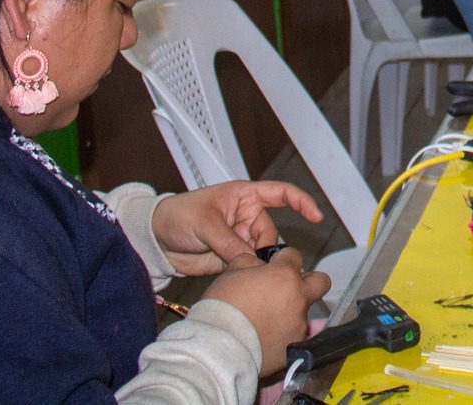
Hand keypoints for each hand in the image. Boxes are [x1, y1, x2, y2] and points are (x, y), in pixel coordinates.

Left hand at [151, 181, 323, 275]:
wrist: (156, 241)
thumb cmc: (177, 216)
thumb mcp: (204, 223)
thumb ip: (228, 242)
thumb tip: (249, 260)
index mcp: (244, 197)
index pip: (281, 194)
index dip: (301, 202)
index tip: (316, 216)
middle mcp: (246, 217)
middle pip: (271, 234)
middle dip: (266, 249)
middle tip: (253, 262)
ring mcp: (240, 239)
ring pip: (262, 254)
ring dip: (256, 264)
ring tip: (238, 269)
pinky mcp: (232, 258)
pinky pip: (249, 267)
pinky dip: (248, 274)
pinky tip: (239, 278)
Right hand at [199, 248, 331, 376]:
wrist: (218, 349)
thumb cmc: (222, 310)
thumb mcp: (231, 273)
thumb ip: (251, 261)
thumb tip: (259, 263)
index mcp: (285, 276)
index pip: (294, 256)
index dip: (282, 259)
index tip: (273, 266)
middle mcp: (299, 298)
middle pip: (320, 282)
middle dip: (307, 281)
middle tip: (287, 288)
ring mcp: (300, 324)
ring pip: (304, 311)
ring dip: (291, 311)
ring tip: (266, 320)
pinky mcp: (295, 346)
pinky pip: (296, 335)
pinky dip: (284, 334)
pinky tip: (266, 337)